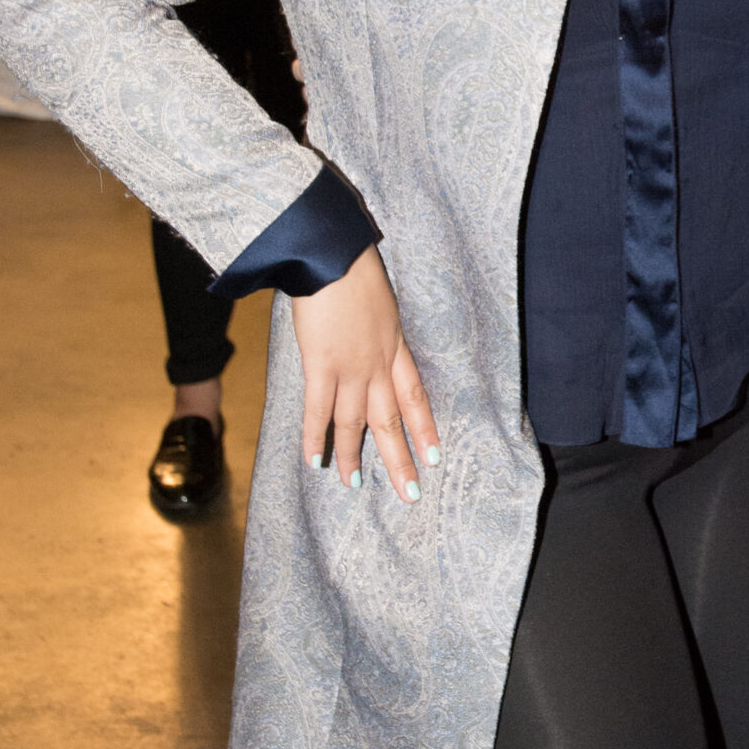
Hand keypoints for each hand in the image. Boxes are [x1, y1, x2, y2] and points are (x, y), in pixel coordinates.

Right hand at [289, 245, 438, 504]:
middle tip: (411, 493)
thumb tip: (364, 333)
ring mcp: (351, 367)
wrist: (334, 254)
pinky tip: (315, 462)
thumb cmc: (351, 267)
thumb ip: (374, 324)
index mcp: (394, 345)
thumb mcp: (377, 300)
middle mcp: (378, 363)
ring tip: (356, 485)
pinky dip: (316, 439)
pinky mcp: (321, 365)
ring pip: (356, 423)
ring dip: (355, 457)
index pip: (415, 395)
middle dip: (402, 459)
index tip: (433, 455)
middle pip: (392, 420)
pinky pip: (319, 411)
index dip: (424, 427)